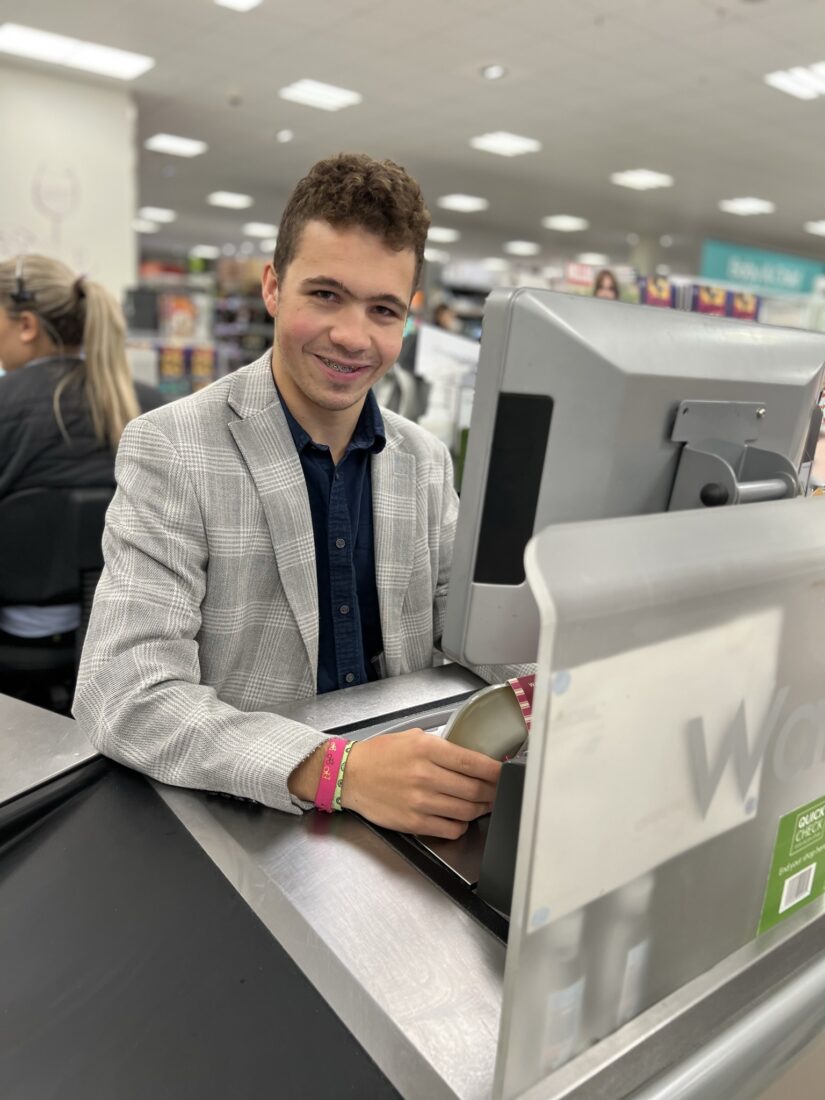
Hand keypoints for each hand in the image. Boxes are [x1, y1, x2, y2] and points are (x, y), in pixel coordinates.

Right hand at [341, 729, 500, 838]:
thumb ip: (443, 747)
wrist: (350, 776)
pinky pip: (450, 828)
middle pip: (475, 789)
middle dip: (492, 792)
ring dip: (480, 809)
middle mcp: (425, 775)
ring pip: (467, 810)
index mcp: (427, 750)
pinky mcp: (414, 822)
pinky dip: (461, 825)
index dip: (496, 771)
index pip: (474, 763)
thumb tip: (473, 760)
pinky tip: (460, 818)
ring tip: (482, 804)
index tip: (504, 773)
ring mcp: (420, 801)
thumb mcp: (413, 738)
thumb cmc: (380, 756)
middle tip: (497, 791)